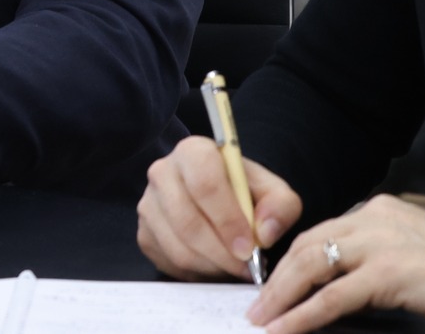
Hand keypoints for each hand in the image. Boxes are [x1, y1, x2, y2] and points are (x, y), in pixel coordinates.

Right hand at [137, 136, 302, 281]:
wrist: (217, 200)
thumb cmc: (243, 192)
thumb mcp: (272, 191)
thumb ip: (280, 205)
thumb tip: (265, 232)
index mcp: (193, 151)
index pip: (205, 184)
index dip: (228, 220)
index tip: (248, 247)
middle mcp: (162, 173)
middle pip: (188, 222)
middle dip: (221, 253)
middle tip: (245, 267)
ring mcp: (148, 205)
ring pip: (178, 247)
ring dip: (211, 266)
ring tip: (234, 269)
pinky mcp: (144, 234)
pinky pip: (169, 262)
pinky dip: (197, 273)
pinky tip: (215, 267)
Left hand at [246, 194, 424, 332]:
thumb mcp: (407, 251)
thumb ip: (372, 258)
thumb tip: (335, 287)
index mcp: (376, 210)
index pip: (319, 232)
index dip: (290, 261)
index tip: (272, 286)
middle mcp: (372, 218)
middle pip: (308, 246)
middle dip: (277, 279)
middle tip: (257, 307)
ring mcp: (380, 244)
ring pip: (313, 266)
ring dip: (282, 297)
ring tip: (263, 321)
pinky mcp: (389, 274)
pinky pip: (334, 297)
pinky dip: (305, 314)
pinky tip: (289, 329)